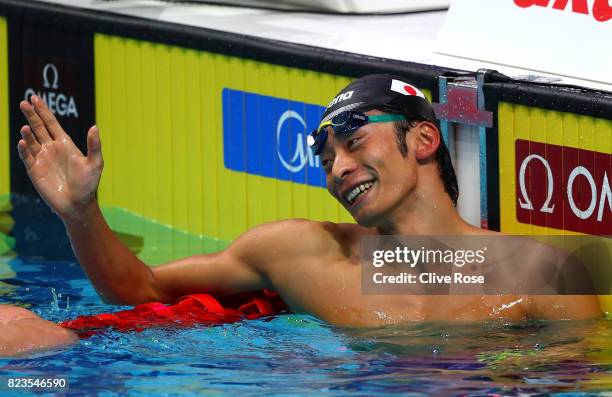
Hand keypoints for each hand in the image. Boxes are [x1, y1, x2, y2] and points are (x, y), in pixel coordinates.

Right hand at [17, 95, 102, 220]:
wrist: (78, 205)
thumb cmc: (88, 185)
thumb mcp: (95, 163)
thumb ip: (94, 145)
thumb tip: (95, 127)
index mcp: (65, 144)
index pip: (51, 123)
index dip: (43, 111)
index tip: (35, 98)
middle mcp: (51, 149)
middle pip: (39, 127)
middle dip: (32, 115)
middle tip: (24, 102)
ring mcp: (42, 159)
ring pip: (31, 141)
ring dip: (28, 133)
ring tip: (25, 127)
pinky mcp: (35, 170)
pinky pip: (27, 157)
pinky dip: (24, 149)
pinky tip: (23, 142)